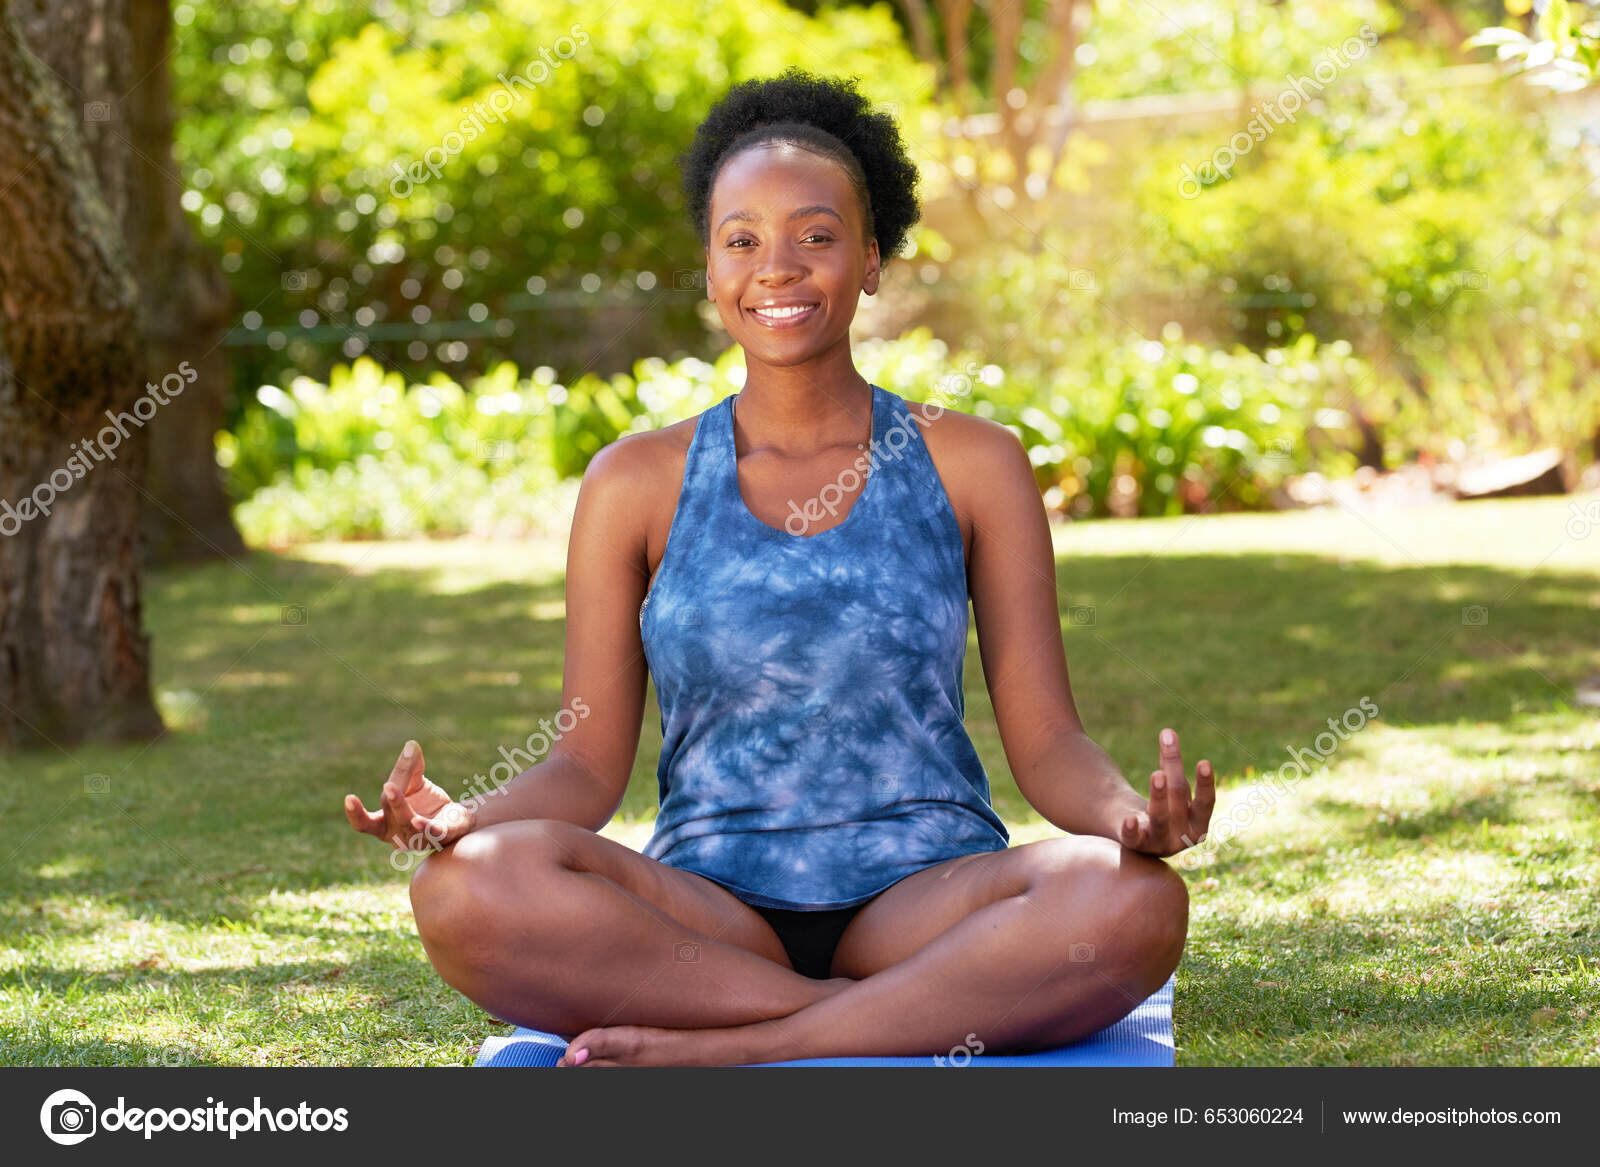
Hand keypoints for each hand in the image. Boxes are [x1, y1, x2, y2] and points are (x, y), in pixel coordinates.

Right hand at [344, 740, 476, 855]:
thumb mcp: (413, 784)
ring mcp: (418, 836)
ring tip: (394, 789)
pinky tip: (420, 821)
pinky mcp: (441, 835)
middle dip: (389, 803)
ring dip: (402, 807)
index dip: (356, 813)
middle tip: (387, 786)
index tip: (349, 798)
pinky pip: (433, 832)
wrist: (456, 819)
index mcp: (384, 823)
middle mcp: (399, 833)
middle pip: (388, 820)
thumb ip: (409, 768)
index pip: (366, 822)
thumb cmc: (426, 804)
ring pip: (409, 823)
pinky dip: (427, 826)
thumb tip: (410, 745)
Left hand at [1117, 727, 1215, 856]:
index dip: (1206, 783)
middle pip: (1179, 797)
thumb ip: (1170, 763)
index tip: (1203, 762)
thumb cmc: (1162, 808)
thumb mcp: (1170, 788)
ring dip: (1160, 795)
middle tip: (1168, 739)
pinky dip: (1132, 829)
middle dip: (1173, 767)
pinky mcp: (1136, 845)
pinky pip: (1134, 837)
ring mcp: (1160, 843)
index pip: (1206, 802)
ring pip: (1160, 815)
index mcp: (1199, 825)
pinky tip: (1128, 820)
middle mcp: (1184, 837)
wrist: (1138, 839)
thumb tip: (1167, 730)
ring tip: (1157, 774)